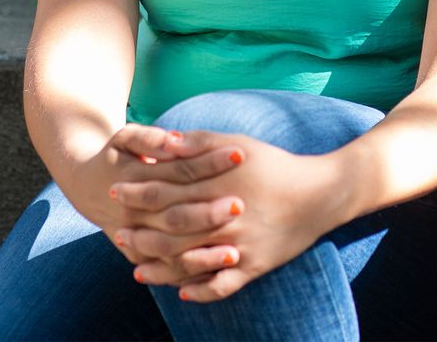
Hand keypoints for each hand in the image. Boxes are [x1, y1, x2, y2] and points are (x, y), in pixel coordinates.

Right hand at [70, 124, 245, 268]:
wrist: (87, 187)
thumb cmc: (117, 154)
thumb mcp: (125, 137)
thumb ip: (149, 137)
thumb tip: (172, 140)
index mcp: (134, 178)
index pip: (179, 170)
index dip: (209, 162)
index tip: (240, 154)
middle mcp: (133, 213)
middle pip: (176, 215)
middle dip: (209, 212)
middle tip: (240, 205)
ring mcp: (134, 238)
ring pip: (170, 251)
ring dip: (202, 255)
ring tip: (235, 252)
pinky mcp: (138, 257)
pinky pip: (166, 272)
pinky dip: (191, 275)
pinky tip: (214, 276)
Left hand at [111, 131, 343, 302]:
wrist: (320, 193)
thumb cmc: (275, 163)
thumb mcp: (237, 142)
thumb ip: (198, 142)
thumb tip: (161, 143)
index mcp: (217, 185)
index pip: (167, 190)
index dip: (139, 192)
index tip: (116, 191)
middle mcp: (224, 218)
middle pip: (171, 229)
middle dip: (141, 232)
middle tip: (116, 235)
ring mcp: (239, 246)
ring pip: (190, 262)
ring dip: (160, 267)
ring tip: (136, 269)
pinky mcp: (254, 267)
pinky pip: (222, 286)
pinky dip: (199, 291)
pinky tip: (180, 293)